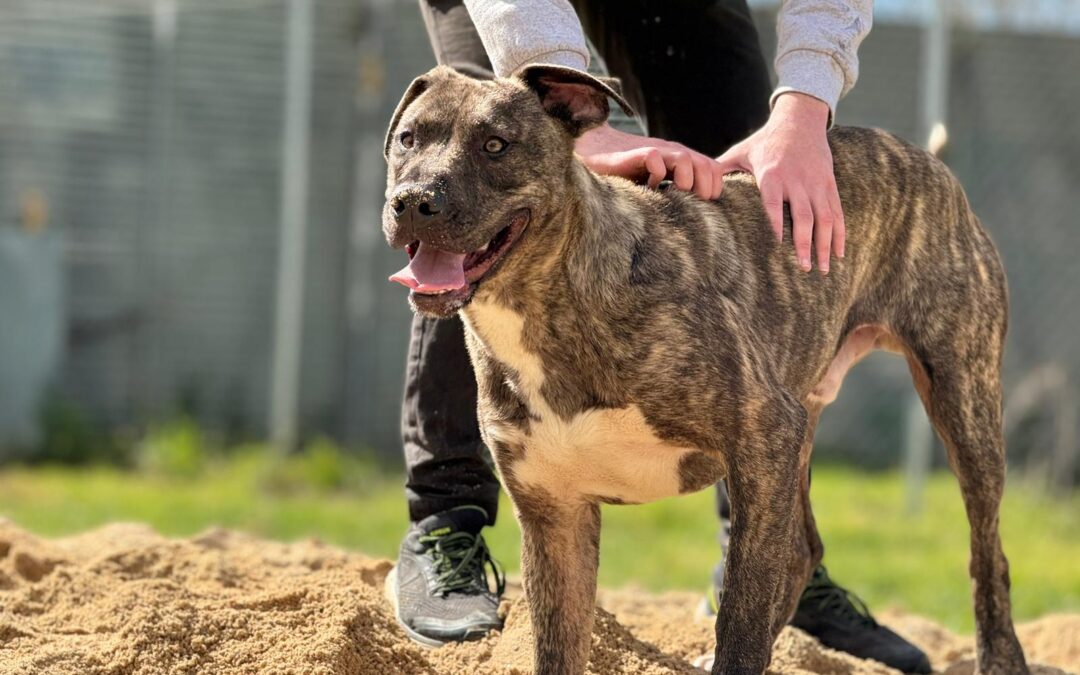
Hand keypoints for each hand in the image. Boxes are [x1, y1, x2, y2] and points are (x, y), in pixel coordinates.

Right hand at [575, 124, 725, 200]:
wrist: (597, 152)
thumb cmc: (627, 173)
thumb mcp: (657, 183)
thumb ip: (674, 191)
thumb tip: (694, 218)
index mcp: (681, 160)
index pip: (713, 168)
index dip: (714, 187)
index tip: (703, 205)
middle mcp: (672, 153)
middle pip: (706, 164)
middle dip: (703, 188)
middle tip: (689, 204)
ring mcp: (656, 151)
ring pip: (685, 159)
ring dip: (684, 181)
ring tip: (670, 194)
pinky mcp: (636, 153)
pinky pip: (655, 160)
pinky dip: (656, 176)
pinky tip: (647, 187)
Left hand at [715, 92, 843, 273]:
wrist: (801, 118)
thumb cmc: (765, 140)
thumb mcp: (742, 151)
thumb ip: (721, 170)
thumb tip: (696, 188)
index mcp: (772, 175)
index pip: (773, 204)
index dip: (775, 225)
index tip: (775, 248)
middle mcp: (797, 180)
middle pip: (803, 216)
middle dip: (804, 244)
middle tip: (803, 268)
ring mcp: (816, 183)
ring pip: (824, 218)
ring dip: (825, 245)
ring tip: (823, 269)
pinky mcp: (829, 184)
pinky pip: (837, 212)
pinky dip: (839, 234)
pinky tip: (839, 253)